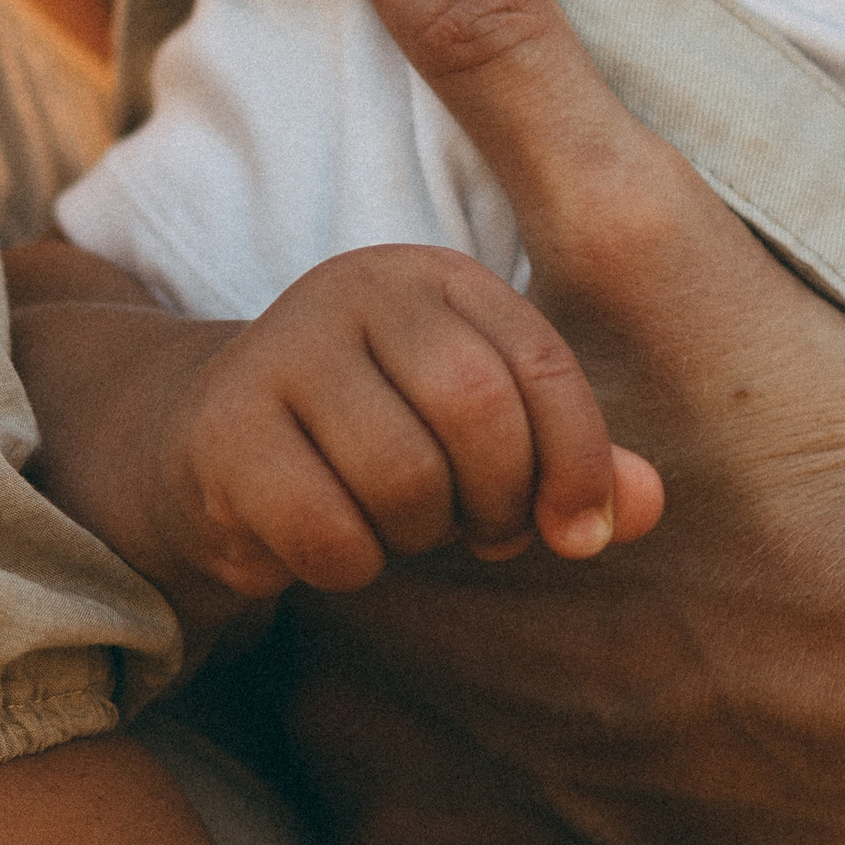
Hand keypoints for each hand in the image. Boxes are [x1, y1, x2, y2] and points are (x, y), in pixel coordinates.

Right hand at [9, 237, 661, 611]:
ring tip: (389, 525)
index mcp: (434, 277)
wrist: (195, 451)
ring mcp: (279, 352)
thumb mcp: (478, 439)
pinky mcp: (222, 432)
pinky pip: (331, 536)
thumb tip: (649, 507)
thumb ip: (570, 462)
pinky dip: (347, 568)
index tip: (578, 532)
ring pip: (405, 483)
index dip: (576, 462)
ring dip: (413, 539)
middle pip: (480, 418)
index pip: (540, 364)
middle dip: (496, 505)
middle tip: (472, 531)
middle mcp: (355, 290)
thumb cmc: (368, 443)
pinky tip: (321, 543)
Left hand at [281, 0, 844, 844]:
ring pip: (375, 746)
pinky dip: (489, 807)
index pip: (233, 477)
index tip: (287, 417)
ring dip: (422, 687)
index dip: (272, 435)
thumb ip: (498, 48)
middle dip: (357, 557)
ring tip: (526, 632)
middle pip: (309, 610)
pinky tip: (575, 746)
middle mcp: (386, 691)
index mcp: (368, 528)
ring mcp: (469, 818)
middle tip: (448, 524)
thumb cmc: (791, 460)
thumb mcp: (644, 227)